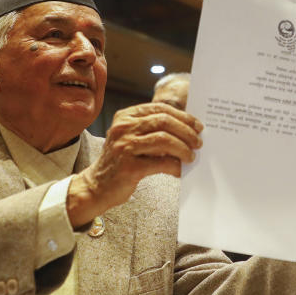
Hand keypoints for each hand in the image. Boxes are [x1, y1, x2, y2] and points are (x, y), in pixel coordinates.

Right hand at [66, 103, 202, 226]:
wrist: (97, 186)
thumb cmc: (120, 162)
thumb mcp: (132, 138)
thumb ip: (152, 130)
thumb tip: (188, 130)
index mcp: (125, 116)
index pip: (160, 109)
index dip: (182, 116)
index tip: (197, 126)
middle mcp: (123, 128)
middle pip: (164, 121)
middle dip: (186, 132)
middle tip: (198, 142)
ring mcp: (124, 146)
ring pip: (164, 140)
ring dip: (183, 148)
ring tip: (191, 157)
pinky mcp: (128, 167)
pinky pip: (161, 162)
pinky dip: (175, 166)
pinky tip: (180, 170)